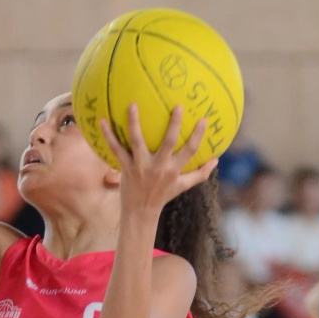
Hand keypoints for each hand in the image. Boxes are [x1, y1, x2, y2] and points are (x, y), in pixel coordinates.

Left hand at [100, 104, 216, 213]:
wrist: (139, 213)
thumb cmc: (162, 196)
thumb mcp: (182, 187)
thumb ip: (199, 174)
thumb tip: (216, 160)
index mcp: (173, 170)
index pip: (189, 151)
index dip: (198, 136)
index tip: (205, 118)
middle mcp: (158, 167)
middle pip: (168, 143)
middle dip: (174, 125)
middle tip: (177, 106)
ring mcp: (140, 167)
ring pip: (137, 142)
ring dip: (134, 123)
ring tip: (132, 104)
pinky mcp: (126, 168)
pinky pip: (116, 149)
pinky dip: (108, 136)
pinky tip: (102, 120)